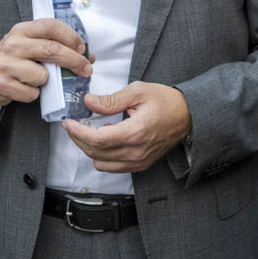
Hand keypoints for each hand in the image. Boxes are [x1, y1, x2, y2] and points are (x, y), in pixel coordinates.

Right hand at [0, 19, 92, 106]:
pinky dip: (34, 93)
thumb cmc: (13, 57)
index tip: (82, 48)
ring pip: (42, 75)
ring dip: (48, 80)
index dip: (70, 36)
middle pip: (52, 50)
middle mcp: (13, 44)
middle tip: (85, 69)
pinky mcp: (2, 84)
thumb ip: (55, 45)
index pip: (50, 26)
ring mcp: (6, 64)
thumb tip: (88, 55)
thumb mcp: (29, 43)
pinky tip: (26, 87)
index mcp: (22, 30)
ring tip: (39, 79)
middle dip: (74, 60)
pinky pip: (32, 93)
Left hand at [62, 82, 191, 172]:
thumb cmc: (166, 101)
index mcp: (136, 132)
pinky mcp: (140, 165)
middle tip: (74, 124)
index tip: (69, 122)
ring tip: (92, 130)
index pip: (97, 140)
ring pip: (101, 163)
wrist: (188, 116)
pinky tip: (106, 138)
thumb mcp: (138, 91)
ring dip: (90, 149)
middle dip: (79, 139)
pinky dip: (102, 156)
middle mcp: (136, 151)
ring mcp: (138, 161)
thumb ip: (111, 100)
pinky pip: (112, 167)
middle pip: (95, 153)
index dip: (78, 132)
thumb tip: (89, 102)